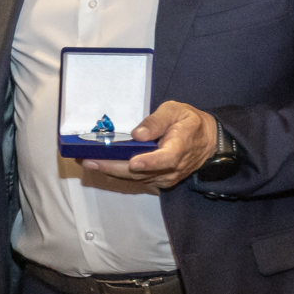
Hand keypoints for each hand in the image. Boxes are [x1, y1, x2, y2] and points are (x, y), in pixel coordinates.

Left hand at [84, 100, 215, 188]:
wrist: (206, 142)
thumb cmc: (188, 123)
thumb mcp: (175, 111)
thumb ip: (157, 121)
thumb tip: (138, 134)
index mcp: (179, 149)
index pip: (165, 159)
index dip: (148, 162)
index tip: (133, 163)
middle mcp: (171, 169)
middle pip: (141, 173)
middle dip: (113, 167)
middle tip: (89, 160)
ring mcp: (164, 178)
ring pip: (134, 178)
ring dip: (110, 170)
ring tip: (87, 161)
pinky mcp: (157, 181)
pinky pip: (135, 179)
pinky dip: (117, 172)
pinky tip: (100, 164)